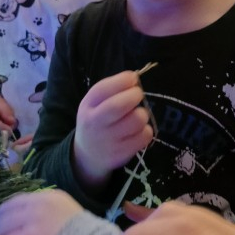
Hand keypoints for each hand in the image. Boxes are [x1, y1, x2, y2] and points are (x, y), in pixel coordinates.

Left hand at [0, 189, 82, 234]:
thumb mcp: (69, 221)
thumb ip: (49, 220)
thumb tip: (27, 231)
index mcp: (51, 197)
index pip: (16, 201)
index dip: (6, 217)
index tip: (5, 231)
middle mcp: (41, 202)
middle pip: (4, 211)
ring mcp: (36, 217)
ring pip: (0, 227)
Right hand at [73, 72, 153, 189]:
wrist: (87, 155)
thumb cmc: (97, 121)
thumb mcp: (94, 104)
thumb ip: (111, 90)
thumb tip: (134, 78)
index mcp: (88, 106)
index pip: (102, 89)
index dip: (122, 81)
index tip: (132, 79)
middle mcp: (95, 123)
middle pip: (119, 105)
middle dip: (135, 95)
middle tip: (138, 95)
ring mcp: (108, 140)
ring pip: (137, 120)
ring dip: (142, 114)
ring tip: (137, 116)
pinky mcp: (121, 153)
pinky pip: (145, 136)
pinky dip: (146, 131)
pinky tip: (138, 131)